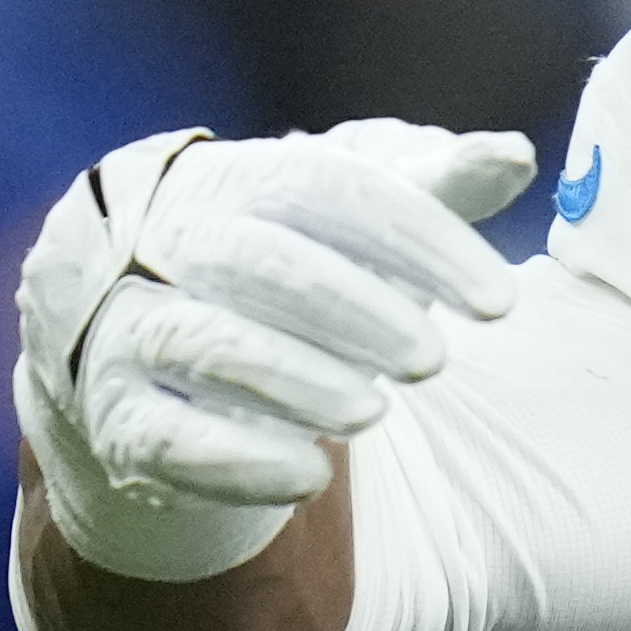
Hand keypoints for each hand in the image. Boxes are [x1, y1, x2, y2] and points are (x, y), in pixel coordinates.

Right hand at [14, 118, 538, 578]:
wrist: (150, 341)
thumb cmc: (284, 266)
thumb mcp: (358, 223)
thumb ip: (433, 189)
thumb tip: (512, 153)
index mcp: (234, 180)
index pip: (324, 184)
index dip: (417, 239)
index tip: (500, 302)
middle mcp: (169, 242)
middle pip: (254, 258)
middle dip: (351, 307)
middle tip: (434, 360)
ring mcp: (131, 327)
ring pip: (201, 342)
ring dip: (294, 378)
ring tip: (374, 412)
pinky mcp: (118, 414)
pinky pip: (163, 436)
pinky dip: (237, 461)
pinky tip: (310, 477)